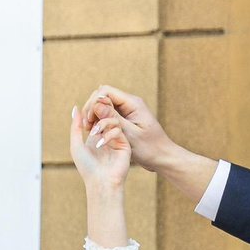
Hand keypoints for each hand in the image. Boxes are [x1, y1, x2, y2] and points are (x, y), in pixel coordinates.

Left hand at [69, 104, 127, 196]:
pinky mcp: (124, 144)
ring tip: (95, 135)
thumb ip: (75, 127)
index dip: (91, 112)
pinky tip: (101, 145)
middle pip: (106, 114)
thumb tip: (75, 108)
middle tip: (91, 121)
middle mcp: (107, 136)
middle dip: (98, 115)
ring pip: (113, 120)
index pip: (96, 115)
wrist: (101, 182)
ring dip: (102, 124)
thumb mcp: (76, 145)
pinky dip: (108, 135)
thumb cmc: (87, 167)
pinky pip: (118, 130)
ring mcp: (117, 140)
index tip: (85, 118)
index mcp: (96, 135)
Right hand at [83, 85, 214, 203]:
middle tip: (86, 127)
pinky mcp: (125, 119)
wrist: (163, 158)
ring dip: (94, 115)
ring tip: (89, 131)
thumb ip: (112, 118)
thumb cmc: (150, 149)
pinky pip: (108, 114)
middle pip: (102, 95)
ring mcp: (127, 111)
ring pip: (103, 105)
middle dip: (91, 109)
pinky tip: (95, 133)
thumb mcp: (129, 134)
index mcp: (132, 103)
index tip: (88, 121)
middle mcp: (129, 103)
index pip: (105, 91)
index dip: (93, 103)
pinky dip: (99, 121)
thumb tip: (96, 102)